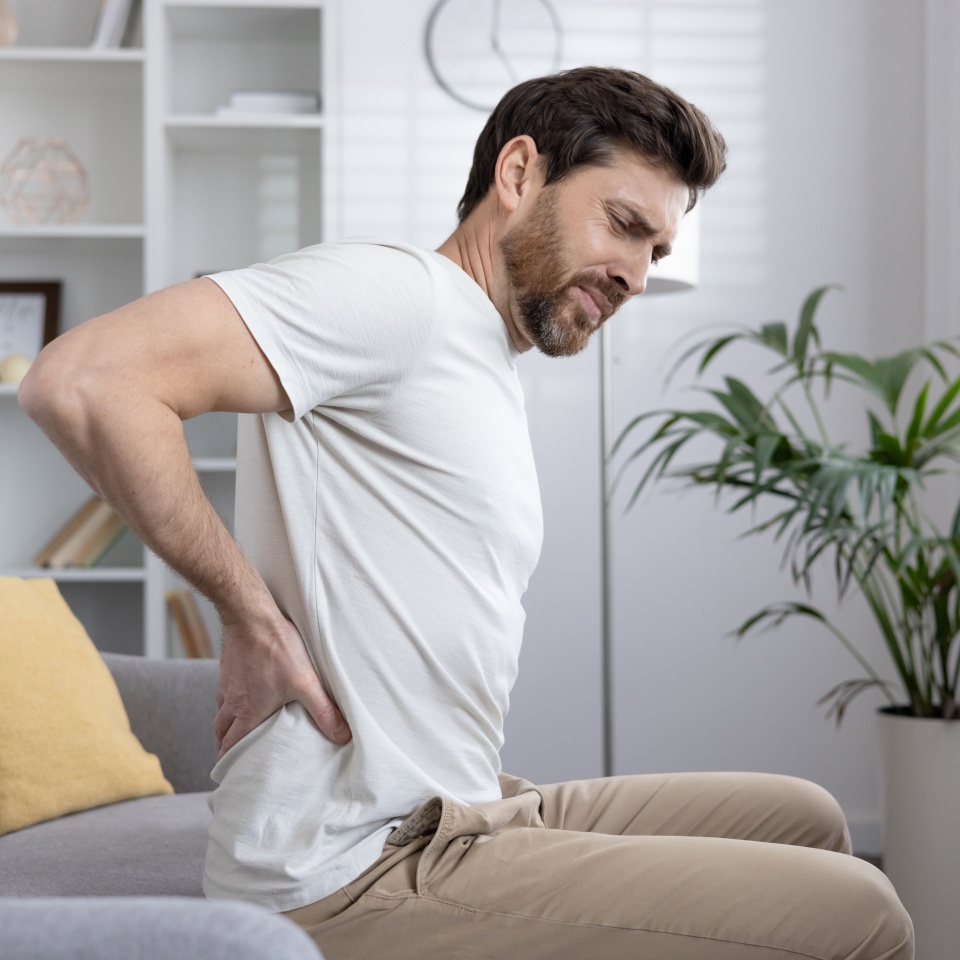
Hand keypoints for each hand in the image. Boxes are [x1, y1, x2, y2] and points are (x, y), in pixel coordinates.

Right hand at [214, 614, 350, 759]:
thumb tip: (342, 736)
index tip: (228, 773)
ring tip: (234, 730)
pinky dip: (227, 702)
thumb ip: (324, 711)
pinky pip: (222, 692)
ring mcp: (228, 684)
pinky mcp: (228, 668)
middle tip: (232, 756)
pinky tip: (240, 695)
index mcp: (248, 712)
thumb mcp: (306, 682)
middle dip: (225, 747)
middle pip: (221, 732)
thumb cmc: (276, 648)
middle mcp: (232, 701)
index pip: (231, 745)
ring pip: (220, 712)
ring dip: (225, 725)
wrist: (251, 616)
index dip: (229, 761)